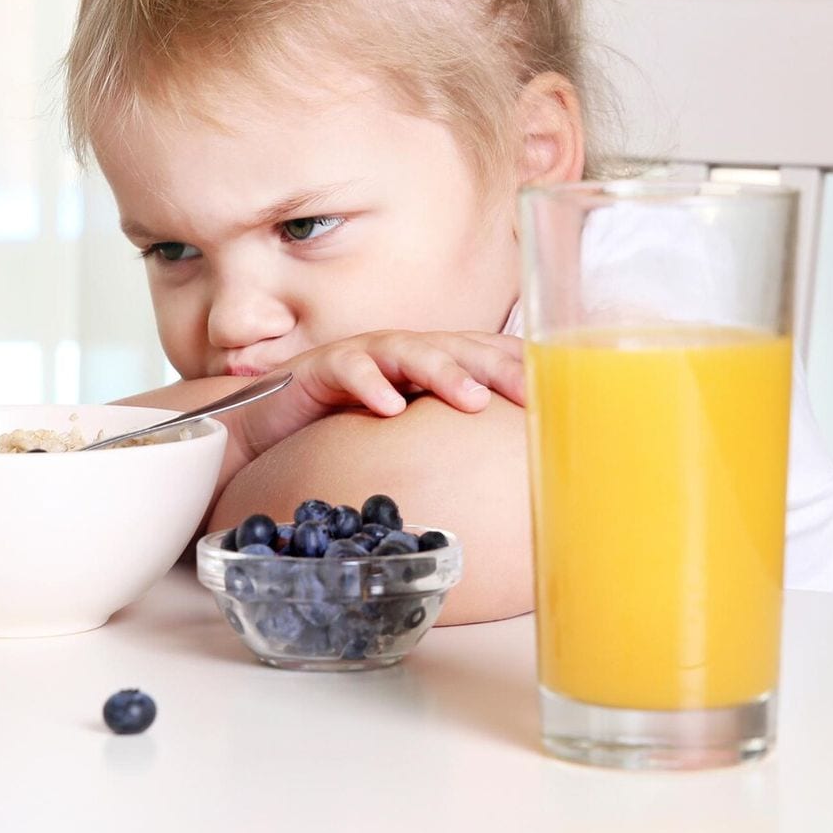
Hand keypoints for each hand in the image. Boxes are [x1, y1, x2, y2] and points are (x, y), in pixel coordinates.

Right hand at [226, 331, 525, 459]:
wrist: (267, 425)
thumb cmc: (347, 430)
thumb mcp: (410, 438)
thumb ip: (451, 443)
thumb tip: (512, 484)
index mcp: (434, 365)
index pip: (489, 357)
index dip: (527, 370)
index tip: (566, 394)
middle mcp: (405, 353)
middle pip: (462, 348)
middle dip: (500, 368)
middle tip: (532, 393)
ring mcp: (366, 355)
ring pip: (412, 352)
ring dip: (444, 373)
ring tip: (472, 400)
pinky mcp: (323, 368)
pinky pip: (350, 369)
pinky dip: (371, 385)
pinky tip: (389, 407)